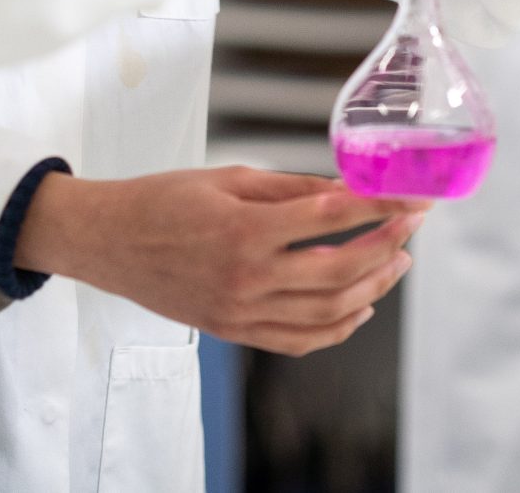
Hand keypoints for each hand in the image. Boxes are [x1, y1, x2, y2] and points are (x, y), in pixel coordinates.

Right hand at [11, 166, 427, 354]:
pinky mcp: (234, 330)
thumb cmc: (161, 200)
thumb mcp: (227, 177)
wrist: (107, 241)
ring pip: (327, 312)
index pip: (332, 218)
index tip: (413, 198)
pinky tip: (360, 308)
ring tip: (395, 263)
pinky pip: (300, 341)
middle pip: (340, 271)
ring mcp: (241, 311)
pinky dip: (338, 329)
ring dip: (372, 289)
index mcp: (244, 229)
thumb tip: (346, 190)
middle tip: (411, 228)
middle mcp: (246, 277)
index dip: (381, 207)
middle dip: (387, 247)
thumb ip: (290, 188)